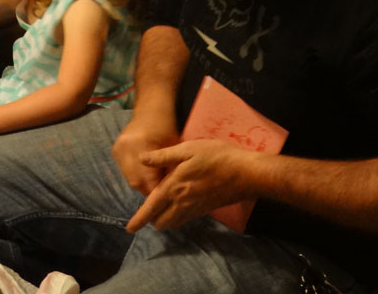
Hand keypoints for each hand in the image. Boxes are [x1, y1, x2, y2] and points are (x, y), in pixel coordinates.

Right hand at [112, 114, 179, 196]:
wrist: (150, 109)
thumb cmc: (167, 127)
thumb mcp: (173, 148)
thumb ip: (169, 170)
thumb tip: (169, 192)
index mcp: (142, 146)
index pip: (148, 180)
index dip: (157, 192)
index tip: (167, 198)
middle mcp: (126, 148)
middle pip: (135, 182)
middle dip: (148, 190)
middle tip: (161, 193)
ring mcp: (118, 149)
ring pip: (129, 178)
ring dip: (141, 184)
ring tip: (153, 184)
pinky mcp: (115, 150)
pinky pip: (124, 170)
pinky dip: (135, 175)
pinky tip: (145, 174)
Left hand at [126, 139, 258, 232]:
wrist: (247, 173)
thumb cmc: (217, 157)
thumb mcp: (187, 149)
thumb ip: (163, 156)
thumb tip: (142, 159)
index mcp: (174, 188)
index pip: (152, 208)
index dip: (139, 219)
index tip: (129, 228)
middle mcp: (183, 203)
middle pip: (162, 221)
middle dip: (152, 220)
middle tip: (147, 212)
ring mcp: (197, 208)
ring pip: (175, 222)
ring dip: (165, 220)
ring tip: (159, 210)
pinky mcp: (207, 209)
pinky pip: (186, 218)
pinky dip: (178, 216)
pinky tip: (179, 205)